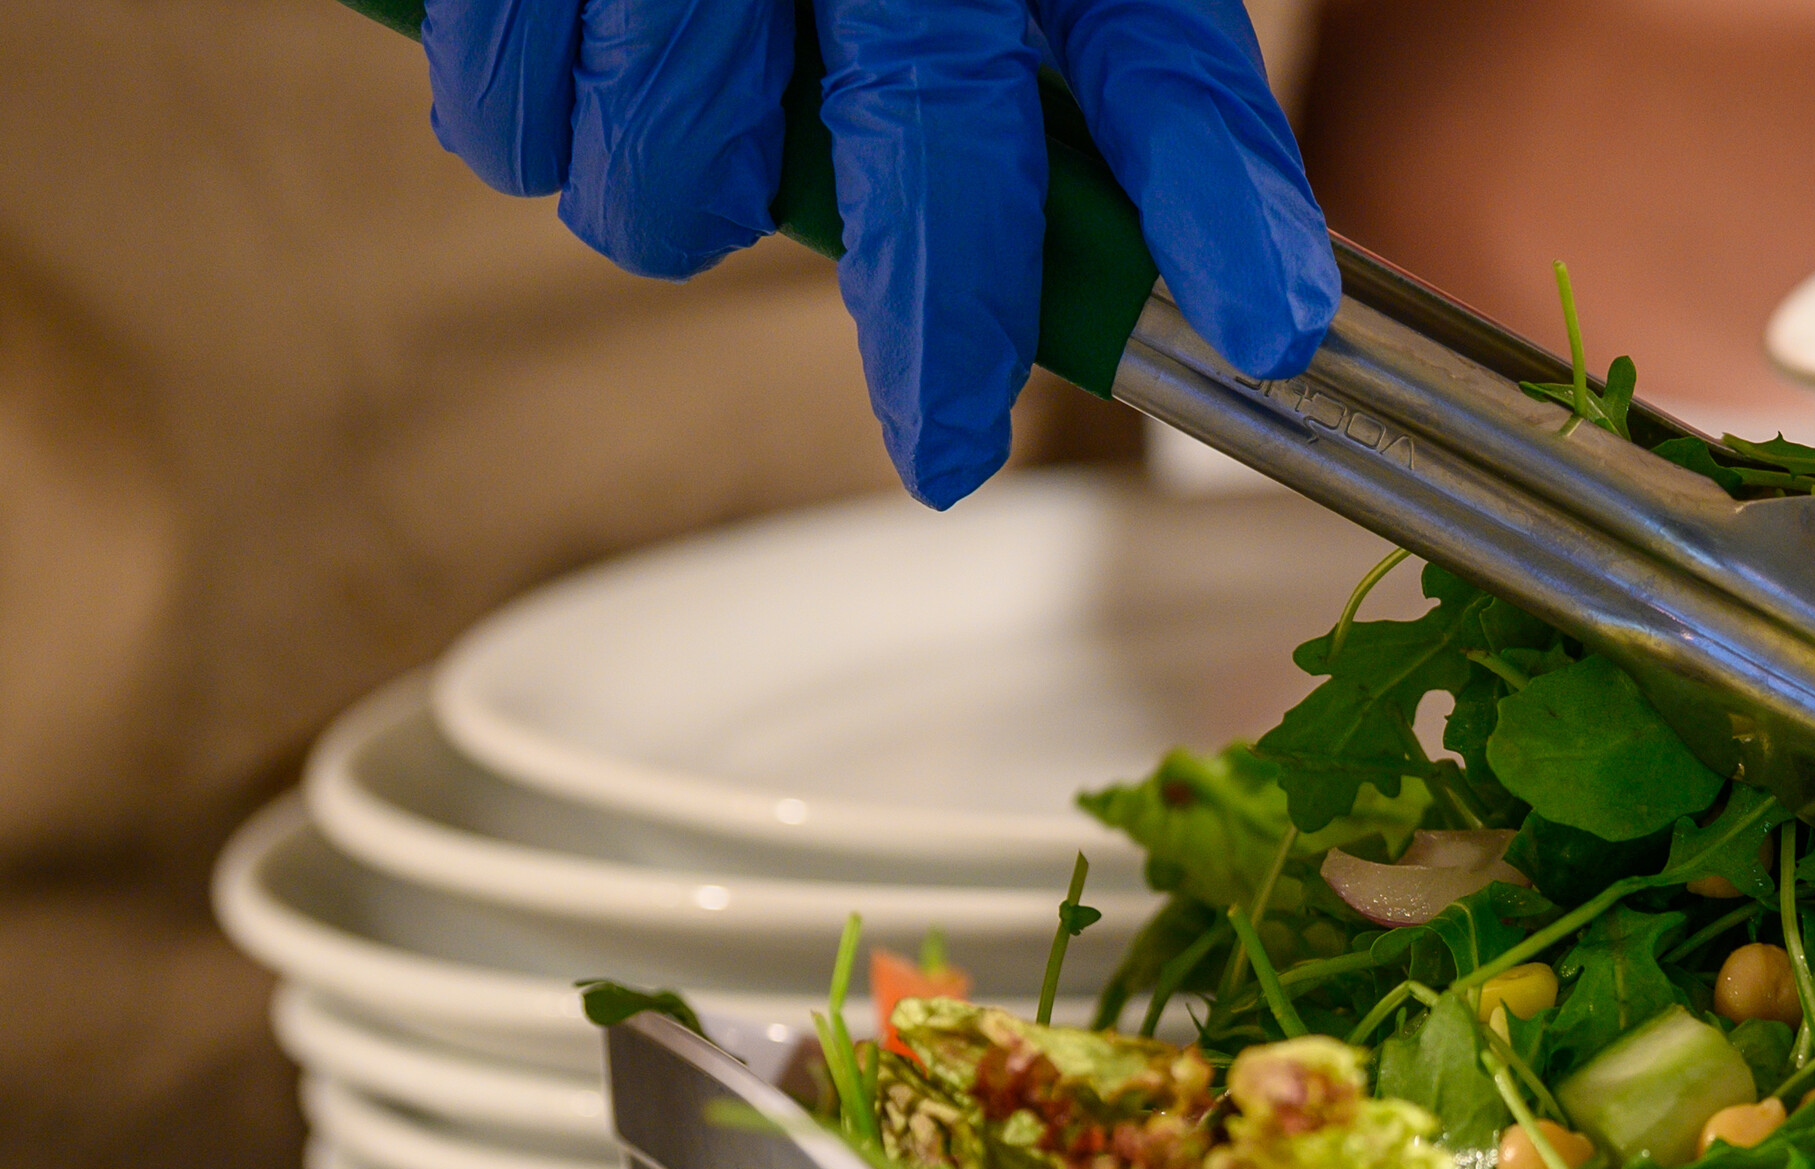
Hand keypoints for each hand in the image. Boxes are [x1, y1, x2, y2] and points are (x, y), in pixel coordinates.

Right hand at [421, 0, 1338, 504]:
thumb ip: (1079, 48)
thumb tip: (1202, 262)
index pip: (1157, 58)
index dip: (1220, 204)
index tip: (1269, 331)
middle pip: (923, 142)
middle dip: (942, 318)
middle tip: (947, 440)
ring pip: (676, 174)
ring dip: (683, 203)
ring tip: (697, 138)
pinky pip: (511, 119)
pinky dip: (530, 133)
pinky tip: (571, 73)